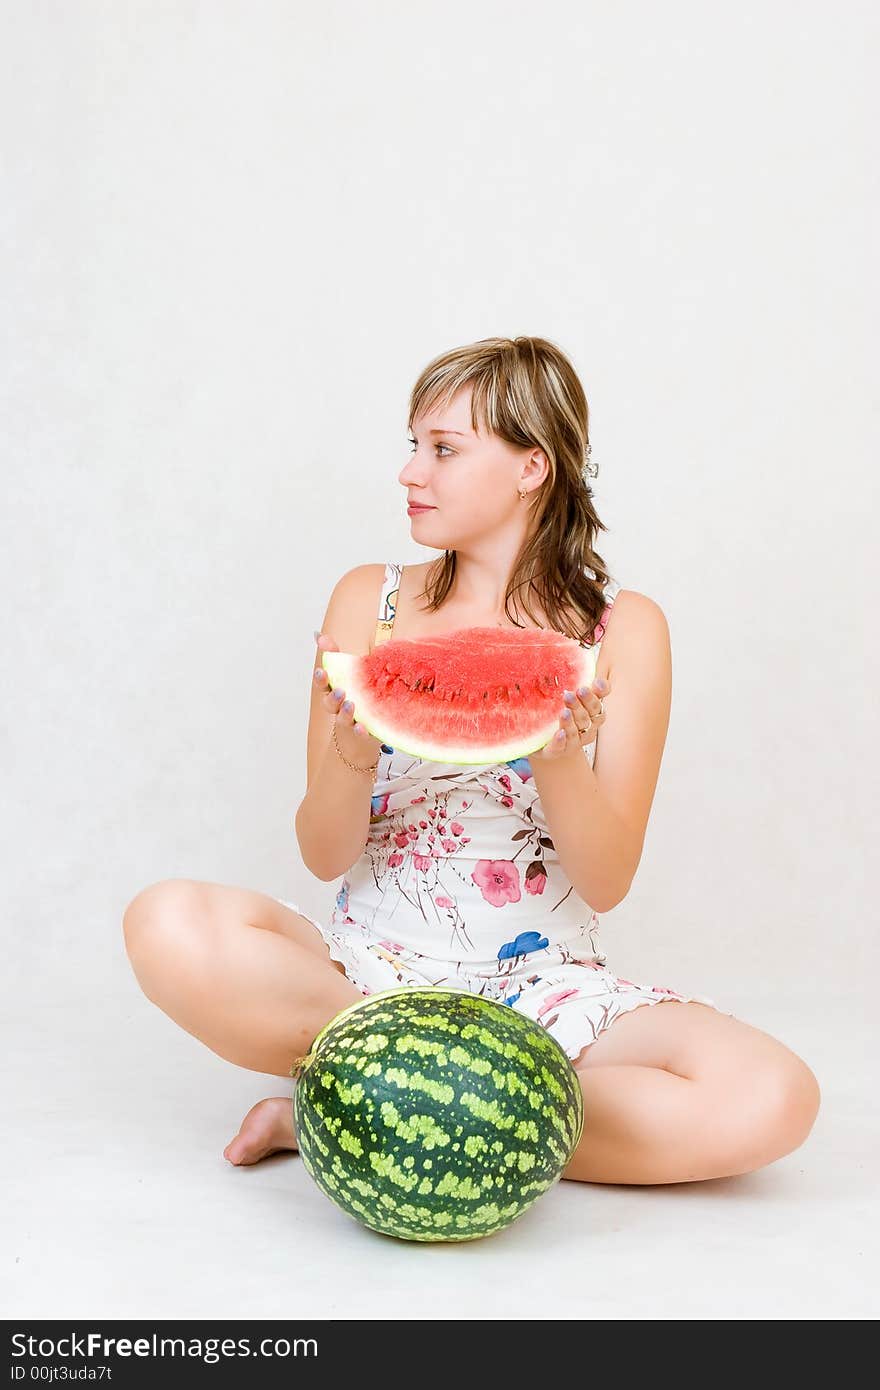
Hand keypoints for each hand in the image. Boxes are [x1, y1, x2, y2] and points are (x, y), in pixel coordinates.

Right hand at [313, 632, 383, 764]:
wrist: (364, 728)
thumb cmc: (353, 694)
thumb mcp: (346, 672)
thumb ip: (333, 654)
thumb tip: (317, 634)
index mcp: (332, 691)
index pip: (323, 684)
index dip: (321, 679)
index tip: (321, 670)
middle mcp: (338, 707)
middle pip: (330, 703)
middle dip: (332, 697)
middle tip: (339, 691)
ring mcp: (349, 721)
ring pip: (343, 718)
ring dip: (345, 712)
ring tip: (350, 705)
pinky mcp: (363, 732)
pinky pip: (360, 733)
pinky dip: (359, 731)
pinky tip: (362, 727)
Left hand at [532, 675, 609, 761]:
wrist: (545, 744)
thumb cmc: (560, 716)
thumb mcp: (569, 700)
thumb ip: (580, 688)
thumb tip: (585, 670)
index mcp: (591, 715)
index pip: (598, 704)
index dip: (599, 694)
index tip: (594, 683)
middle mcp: (585, 729)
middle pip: (588, 716)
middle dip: (582, 704)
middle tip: (573, 692)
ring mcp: (572, 742)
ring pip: (575, 731)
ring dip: (570, 721)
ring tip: (564, 711)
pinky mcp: (556, 751)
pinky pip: (560, 747)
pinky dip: (561, 740)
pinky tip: (560, 733)